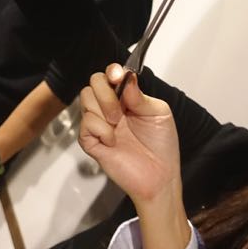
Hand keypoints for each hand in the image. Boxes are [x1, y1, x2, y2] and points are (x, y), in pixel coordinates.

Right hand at [78, 64, 181, 207]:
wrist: (160, 177)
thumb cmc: (162, 147)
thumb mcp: (159, 114)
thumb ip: (140, 95)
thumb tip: (126, 78)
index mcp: (126, 98)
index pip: (110, 74)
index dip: (112, 71)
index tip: (118, 76)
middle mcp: (110, 107)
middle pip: (93, 82)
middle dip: (106, 94)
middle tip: (121, 112)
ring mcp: (99, 123)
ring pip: (86, 98)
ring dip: (104, 110)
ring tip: (118, 126)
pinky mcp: (91, 141)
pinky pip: (85, 123)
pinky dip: (101, 130)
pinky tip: (113, 141)